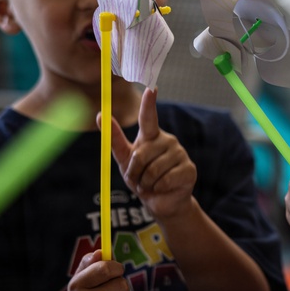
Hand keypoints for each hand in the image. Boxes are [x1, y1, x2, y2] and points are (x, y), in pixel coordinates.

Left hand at [101, 88, 196, 220]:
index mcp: (151, 136)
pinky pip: (166, 179)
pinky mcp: (189, 169)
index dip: (149, 103)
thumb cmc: (142, 178)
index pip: (148, 117)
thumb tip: (100, 114)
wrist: (161, 202)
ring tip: (151, 185)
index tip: (151, 88)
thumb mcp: (124, 159)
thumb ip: (114, 138)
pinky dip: (159, 189)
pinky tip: (163, 189)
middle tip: (138, 181)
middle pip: (141, 154)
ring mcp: (180, 153)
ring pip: (153, 170)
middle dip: (134, 172)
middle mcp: (167, 140)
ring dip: (146, 183)